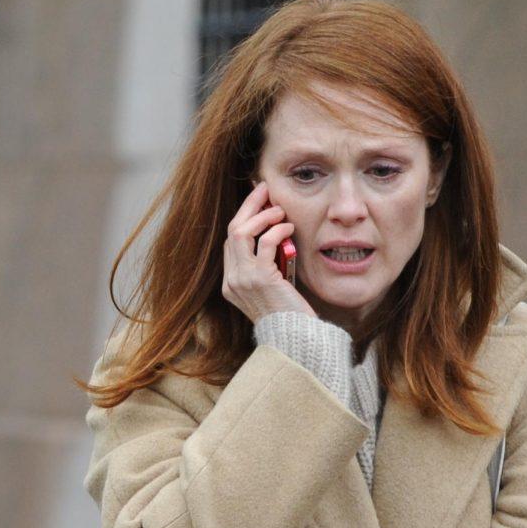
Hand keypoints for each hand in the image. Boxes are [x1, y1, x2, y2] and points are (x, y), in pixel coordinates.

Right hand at [221, 182, 314, 323]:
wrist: (295, 338)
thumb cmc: (290, 316)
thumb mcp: (273, 290)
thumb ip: (268, 267)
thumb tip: (277, 236)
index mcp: (232, 284)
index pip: (231, 242)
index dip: (244, 218)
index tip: (259, 201)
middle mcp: (232, 281)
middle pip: (232, 232)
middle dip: (248, 206)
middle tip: (264, 189)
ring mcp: (242, 280)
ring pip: (241, 233)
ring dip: (261, 215)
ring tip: (279, 209)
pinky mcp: (259, 278)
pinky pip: (264, 243)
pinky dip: (276, 230)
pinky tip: (288, 227)